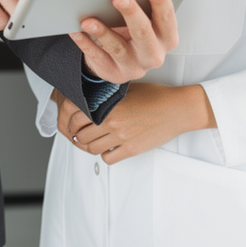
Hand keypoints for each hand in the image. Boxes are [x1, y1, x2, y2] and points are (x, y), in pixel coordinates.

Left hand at [58, 81, 215, 163]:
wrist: (177, 109)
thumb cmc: (155, 96)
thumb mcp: (126, 88)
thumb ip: (106, 95)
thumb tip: (88, 98)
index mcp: (107, 104)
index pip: (74, 115)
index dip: (68, 120)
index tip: (70, 122)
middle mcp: (111, 122)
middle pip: (80, 134)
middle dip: (76, 134)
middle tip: (78, 133)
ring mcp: (121, 137)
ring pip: (92, 148)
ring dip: (88, 146)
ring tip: (91, 141)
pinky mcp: (131, 149)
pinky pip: (108, 158)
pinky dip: (104, 154)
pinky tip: (108, 147)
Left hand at [69, 0, 177, 83]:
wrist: (123, 62)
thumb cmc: (135, 33)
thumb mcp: (146, 22)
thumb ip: (144, 7)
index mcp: (166, 38)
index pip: (167, 19)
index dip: (161, 2)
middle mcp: (153, 54)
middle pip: (144, 33)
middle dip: (132, 14)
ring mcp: (134, 66)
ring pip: (118, 48)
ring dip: (103, 33)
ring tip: (88, 20)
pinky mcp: (114, 72)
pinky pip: (98, 57)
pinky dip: (86, 44)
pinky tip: (76, 32)